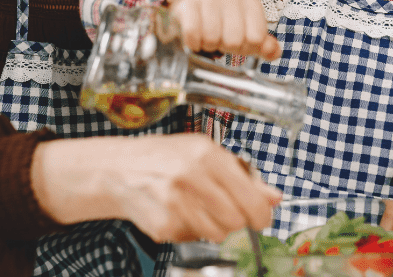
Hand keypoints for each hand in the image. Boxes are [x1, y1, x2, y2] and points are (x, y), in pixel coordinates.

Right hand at [31, 133, 281, 243]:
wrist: (118, 169)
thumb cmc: (164, 157)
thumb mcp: (205, 153)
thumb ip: (243, 175)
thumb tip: (274, 197)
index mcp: (206, 155)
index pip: (250, 198)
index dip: (262, 215)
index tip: (262, 219)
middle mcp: (191, 177)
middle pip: (236, 221)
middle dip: (238, 223)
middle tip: (228, 214)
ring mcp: (175, 204)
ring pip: (217, 235)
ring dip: (215, 228)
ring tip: (200, 210)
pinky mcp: (163, 225)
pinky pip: (193, 239)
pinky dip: (191, 232)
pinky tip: (179, 214)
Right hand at [169, 0, 280, 60]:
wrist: (193, 13)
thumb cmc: (224, 27)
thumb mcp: (247, 37)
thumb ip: (264, 46)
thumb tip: (274, 52)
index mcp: (251, 4)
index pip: (256, 39)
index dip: (246, 48)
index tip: (239, 43)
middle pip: (235, 40)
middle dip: (226, 47)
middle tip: (221, 41)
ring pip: (213, 38)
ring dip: (208, 45)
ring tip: (208, 38)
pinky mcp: (189, 5)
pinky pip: (193, 33)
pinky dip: (193, 43)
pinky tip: (195, 39)